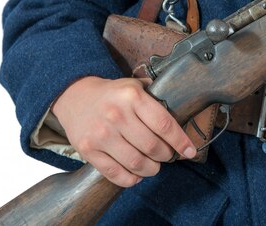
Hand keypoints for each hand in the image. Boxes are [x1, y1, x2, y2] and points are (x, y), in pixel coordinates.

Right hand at [51, 76, 196, 186]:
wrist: (75, 97)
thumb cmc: (113, 94)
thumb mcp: (134, 85)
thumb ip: (156, 97)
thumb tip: (183, 112)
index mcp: (132, 97)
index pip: (164, 124)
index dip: (180, 141)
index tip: (190, 151)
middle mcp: (116, 115)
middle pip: (152, 147)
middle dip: (166, 155)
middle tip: (167, 155)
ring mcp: (101, 134)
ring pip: (136, 163)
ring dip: (151, 169)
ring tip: (154, 166)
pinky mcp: (88, 150)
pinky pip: (115, 173)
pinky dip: (131, 179)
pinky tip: (136, 174)